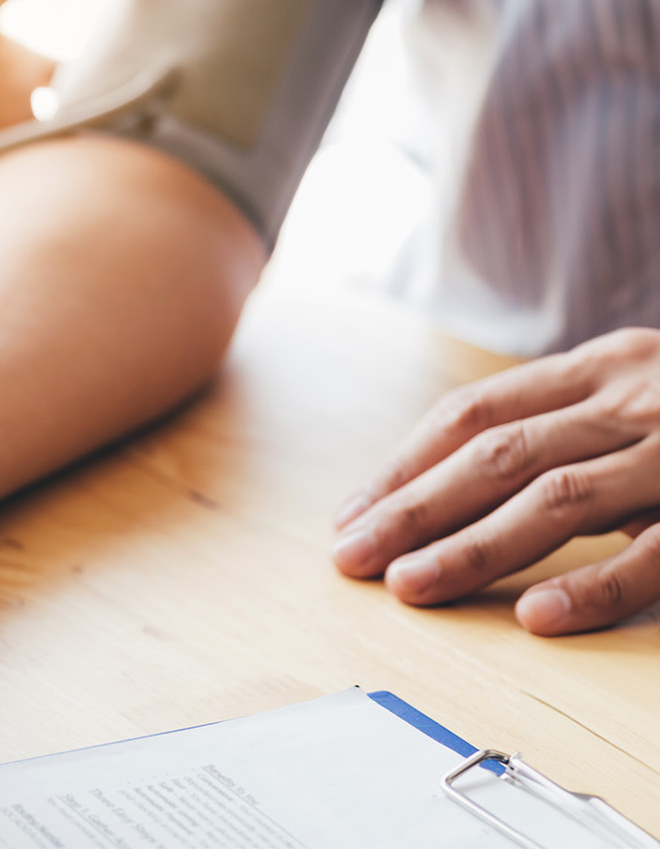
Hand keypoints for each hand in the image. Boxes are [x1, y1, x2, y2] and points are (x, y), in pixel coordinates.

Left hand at [0, 0, 172, 200]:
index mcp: (18, 63)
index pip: (94, 74)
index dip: (137, 77)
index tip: (190, 80)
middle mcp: (11, 114)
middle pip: (91, 131)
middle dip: (134, 135)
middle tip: (191, 137)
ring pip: (68, 175)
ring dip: (105, 175)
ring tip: (168, 175)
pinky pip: (30, 210)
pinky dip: (64, 209)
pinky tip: (112, 209)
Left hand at [333, 327, 659, 633]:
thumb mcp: (642, 391)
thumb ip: (568, 425)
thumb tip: (452, 484)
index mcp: (600, 367)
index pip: (475, 412)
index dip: (405, 465)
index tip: (353, 515)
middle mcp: (631, 399)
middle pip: (498, 455)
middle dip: (414, 509)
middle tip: (351, 556)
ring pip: (557, 497)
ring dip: (474, 546)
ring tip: (409, 584)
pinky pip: (653, 555)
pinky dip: (592, 586)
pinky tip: (534, 615)